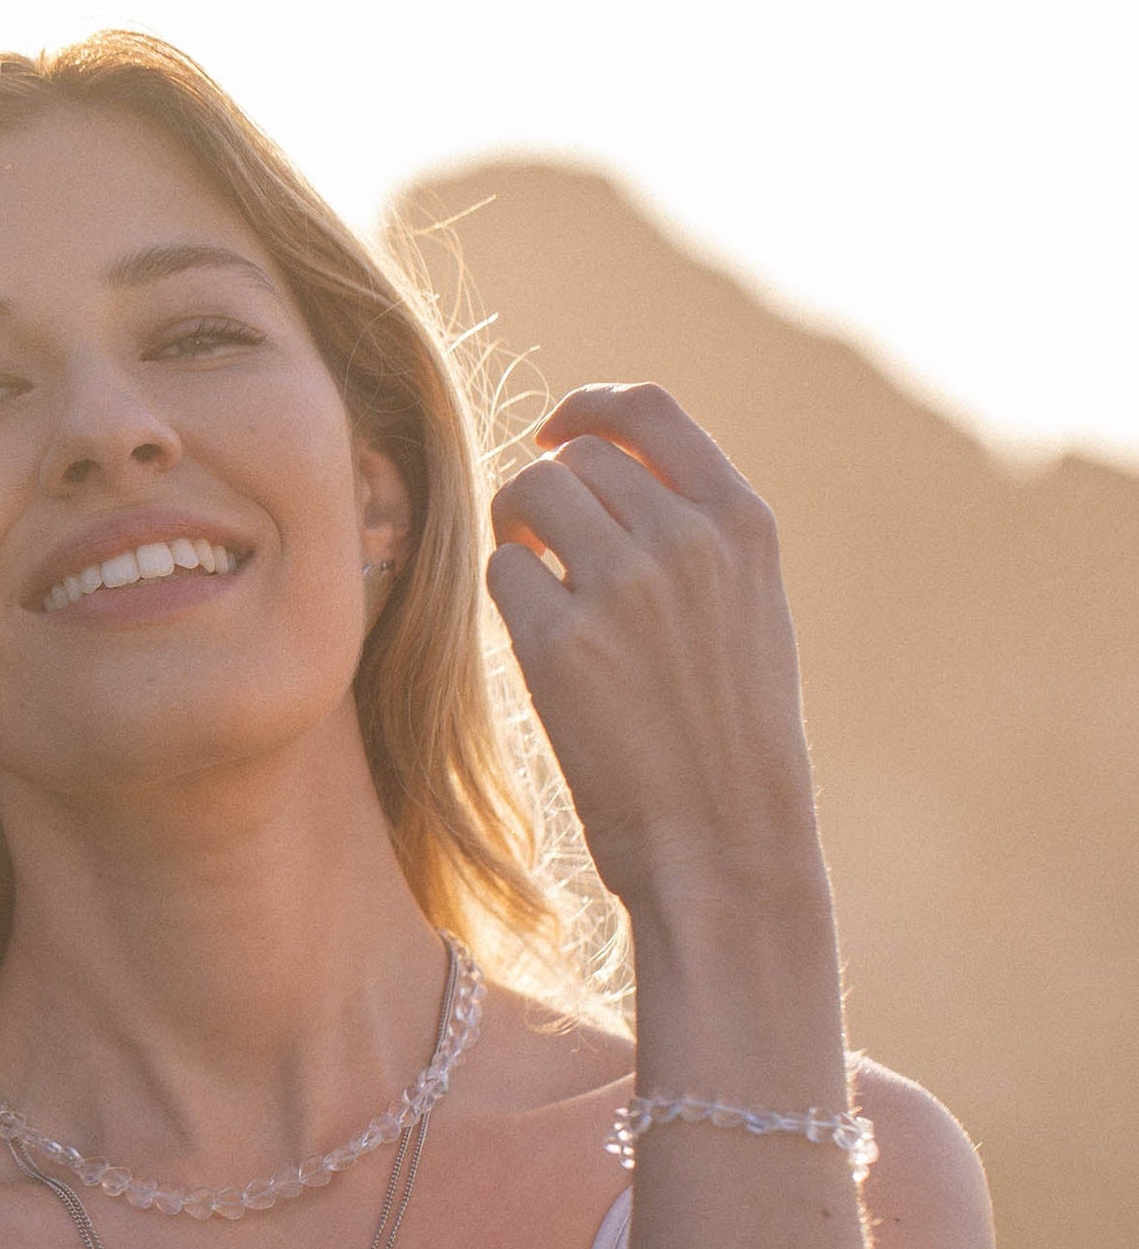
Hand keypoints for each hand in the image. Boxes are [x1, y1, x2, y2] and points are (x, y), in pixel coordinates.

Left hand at [484, 382, 826, 916]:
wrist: (723, 840)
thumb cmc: (730, 736)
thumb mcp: (747, 611)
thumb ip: (695, 534)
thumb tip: (609, 469)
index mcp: (740, 523)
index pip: (649, 410)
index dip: (588, 408)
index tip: (557, 434)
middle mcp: (683, 539)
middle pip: (575, 457)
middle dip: (545, 490)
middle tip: (540, 542)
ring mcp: (621, 587)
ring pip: (529, 496)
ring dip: (513, 528)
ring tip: (530, 577)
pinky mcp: (559, 644)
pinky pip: (501, 570)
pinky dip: (506, 592)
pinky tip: (533, 636)